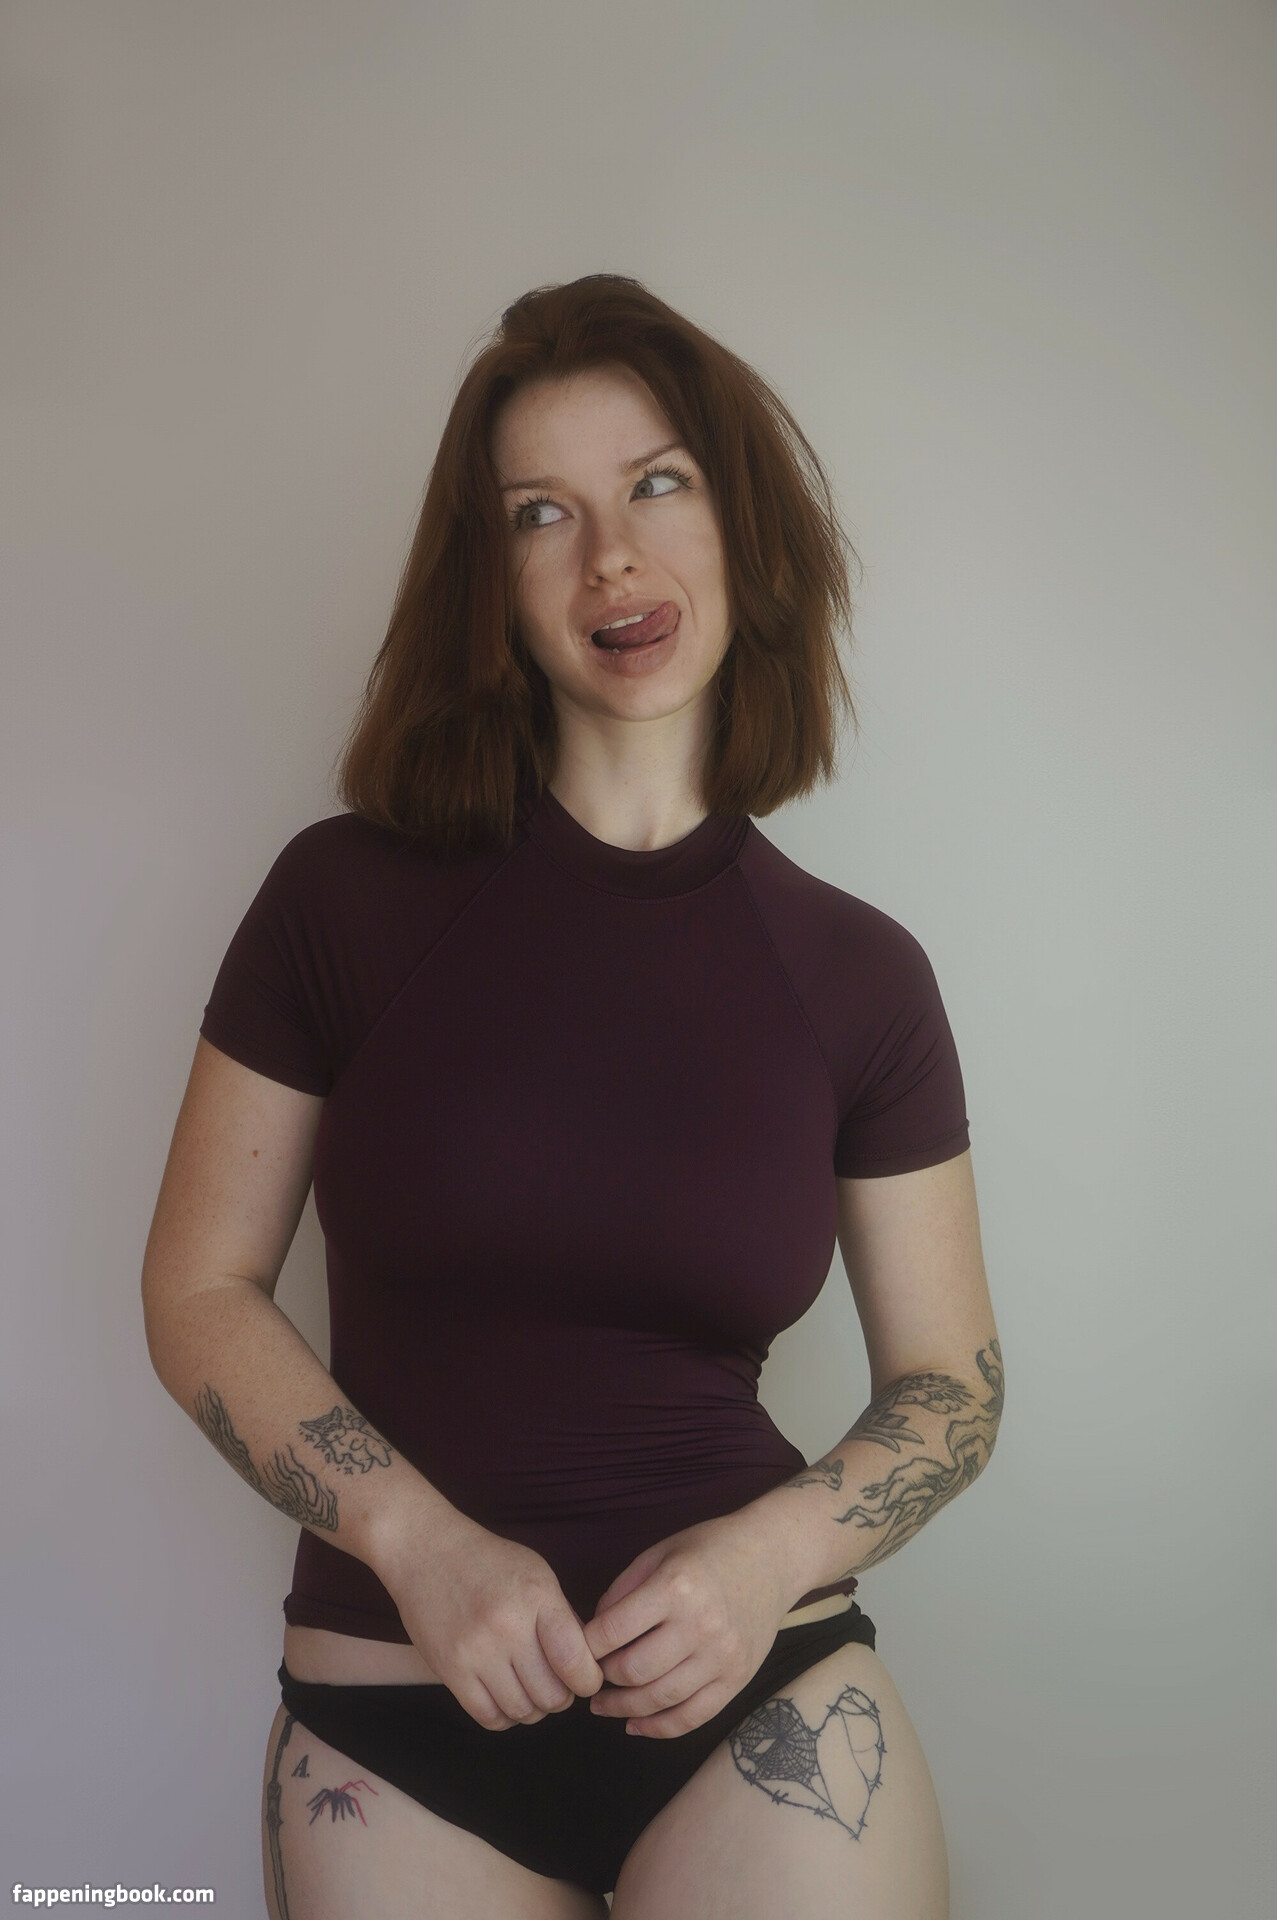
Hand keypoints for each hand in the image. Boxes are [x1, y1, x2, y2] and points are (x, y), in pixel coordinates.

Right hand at [378, 1511, 603, 1731]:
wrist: (426, 1552)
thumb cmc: (488, 1562)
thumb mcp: (537, 1573)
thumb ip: (563, 1617)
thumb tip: (586, 1664)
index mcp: (536, 1598)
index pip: (575, 1660)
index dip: (588, 1679)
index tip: (585, 1677)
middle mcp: (507, 1627)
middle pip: (551, 1695)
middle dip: (562, 1697)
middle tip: (557, 1683)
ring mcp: (476, 1651)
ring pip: (522, 1711)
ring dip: (533, 1709)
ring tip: (530, 1689)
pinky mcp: (450, 1670)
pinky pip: (489, 1717)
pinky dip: (505, 1717)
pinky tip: (506, 1697)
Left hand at [582, 1512, 790, 1738]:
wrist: (773, 1556)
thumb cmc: (711, 1548)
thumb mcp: (661, 1551)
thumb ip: (623, 1589)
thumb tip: (594, 1633)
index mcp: (675, 1587)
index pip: (613, 1631)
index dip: (585, 1646)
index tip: (574, 1651)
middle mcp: (700, 1625)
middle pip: (633, 1671)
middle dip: (602, 1679)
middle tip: (589, 1677)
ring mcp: (722, 1656)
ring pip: (660, 1699)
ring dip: (623, 1709)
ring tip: (604, 1706)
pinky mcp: (738, 1678)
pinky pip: (694, 1717)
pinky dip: (659, 1727)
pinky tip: (636, 1724)